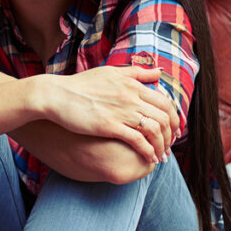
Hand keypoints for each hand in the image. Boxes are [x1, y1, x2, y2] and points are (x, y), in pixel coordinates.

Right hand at [32, 65, 179, 163]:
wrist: (55, 95)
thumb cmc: (80, 84)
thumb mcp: (110, 72)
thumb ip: (136, 73)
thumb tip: (159, 72)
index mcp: (131, 84)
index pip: (165, 102)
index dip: (174, 118)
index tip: (173, 130)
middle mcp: (130, 97)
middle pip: (164, 117)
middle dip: (172, 134)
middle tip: (170, 145)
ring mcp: (121, 112)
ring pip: (155, 130)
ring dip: (162, 146)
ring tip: (162, 156)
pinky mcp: (110, 126)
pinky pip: (138, 141)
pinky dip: (148, 151)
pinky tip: (149, 158)